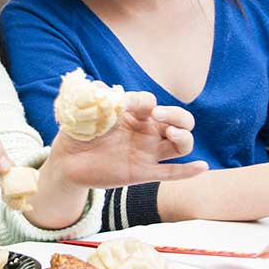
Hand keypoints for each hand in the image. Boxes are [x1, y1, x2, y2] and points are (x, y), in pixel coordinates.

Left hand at [47, 91, 207, 188]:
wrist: (66, 161)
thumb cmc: (78, 131)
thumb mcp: (87, 110)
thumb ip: (102, 99)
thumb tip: (120, 96)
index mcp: (134, 113)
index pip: (150, 101)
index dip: (144, 101)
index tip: (127, 105)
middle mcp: (146, 131)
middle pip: (180, 120)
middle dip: (177, 115)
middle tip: (159, 116)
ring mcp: (146, 152)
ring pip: (181, 145)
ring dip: (184, 137)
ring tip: (172, 134)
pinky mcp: (142, 173)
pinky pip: (170, 173)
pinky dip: (188, 171)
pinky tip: (202, 167)